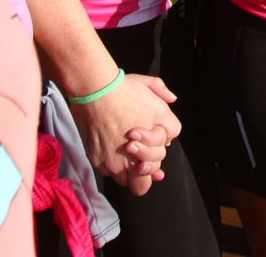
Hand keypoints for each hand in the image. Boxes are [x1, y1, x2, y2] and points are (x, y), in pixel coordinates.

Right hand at [70, 72, 181, 194]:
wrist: (93, 90)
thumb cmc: (122, 87)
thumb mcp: (149, 84)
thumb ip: (163, 93)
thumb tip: (172, 100)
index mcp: (158, 131)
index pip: (165, 148)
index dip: (160, 142)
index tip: (150, 134)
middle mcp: (141, 151)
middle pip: (151, 172)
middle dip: (149, 165)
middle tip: (140, 154)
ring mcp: (120, 160)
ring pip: (131, 180)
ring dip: (130, 171)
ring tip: (124, 153)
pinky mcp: (101, 163)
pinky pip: (111, 174)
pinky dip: (113, 165)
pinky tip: (111, 148)